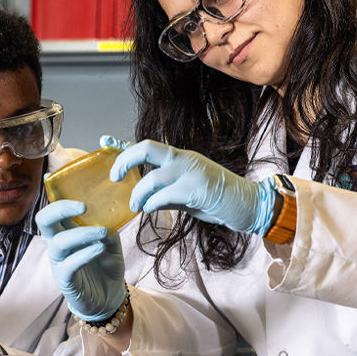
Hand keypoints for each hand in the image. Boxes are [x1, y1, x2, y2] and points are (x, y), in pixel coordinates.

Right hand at [35, 199, 126, 321]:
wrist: (109, 296)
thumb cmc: (106, 265)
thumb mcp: (111, 242)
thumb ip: (108, 227)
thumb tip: (108, 216)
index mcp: (65, 230)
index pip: (54, 208)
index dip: (56, 195)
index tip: (73, 186)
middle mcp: (57, 243)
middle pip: (44, 220)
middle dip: (60, 208)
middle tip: (83, 206)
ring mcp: (59, 261)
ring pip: (58, 242)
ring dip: (81, 233)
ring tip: (101, 232)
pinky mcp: (65, 279)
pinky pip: (69, 264)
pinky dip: (85, 254)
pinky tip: (99, 249)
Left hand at [108, 137, 276, 236]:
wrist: (250, 206)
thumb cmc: (219, 200)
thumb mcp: (188, 194)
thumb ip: (168, 193)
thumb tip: (146, 199)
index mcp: (182, 158)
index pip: (148, 147)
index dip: (125, 148)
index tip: (106, 149)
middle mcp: (185, 159)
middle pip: (146, 148)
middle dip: (124, 161)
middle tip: (115, 178)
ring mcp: (191, 172)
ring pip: (152, 177)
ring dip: (138, 194)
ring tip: (135, 205)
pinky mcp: (197, 189)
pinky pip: (165, 195)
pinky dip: (153, 203)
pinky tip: (150, 209)